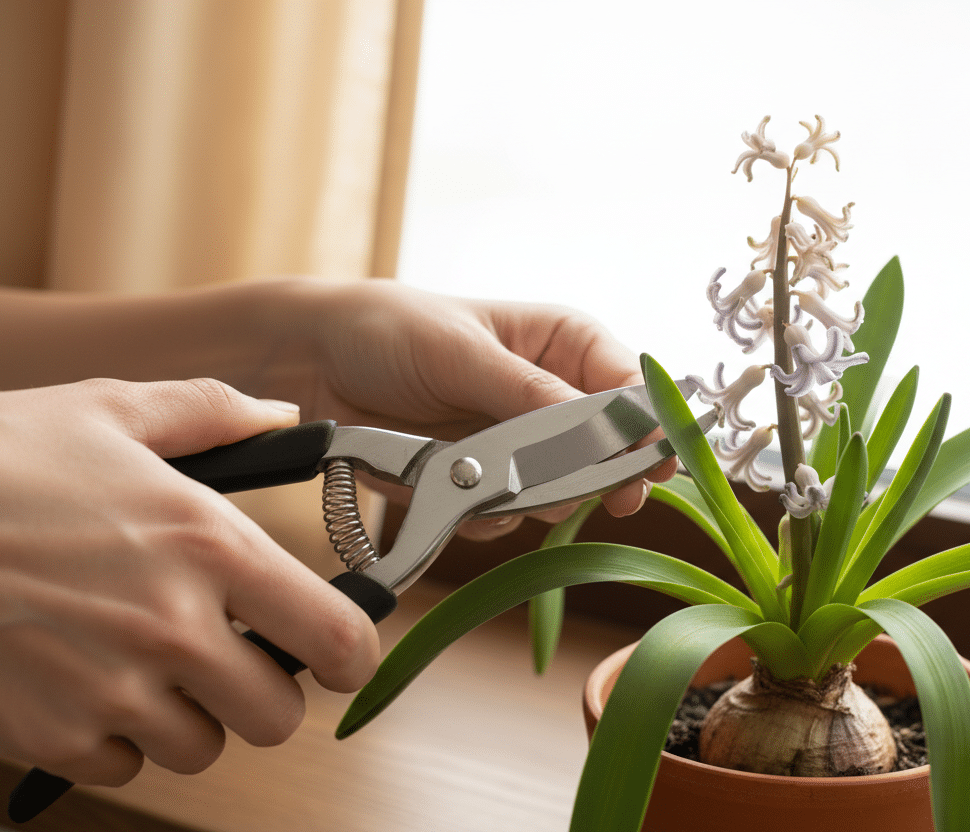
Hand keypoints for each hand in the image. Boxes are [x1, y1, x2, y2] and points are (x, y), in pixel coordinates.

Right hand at [0, 379, 378, 784]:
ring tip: (145, 663)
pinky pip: (122, 766)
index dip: (350, 655)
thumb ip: (213, 414)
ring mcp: (111, 691)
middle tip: (227, 656)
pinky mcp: (50, 735)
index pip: (335, 639)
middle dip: (262, 691)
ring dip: (189, 717)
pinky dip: (115, 738)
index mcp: (209, 546)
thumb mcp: (109, 409)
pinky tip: (85, 682)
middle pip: (277, 717)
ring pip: (202, 749)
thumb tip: (282, 420)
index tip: (337, 653)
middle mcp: (174, 628)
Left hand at [288, 280, 675, 535]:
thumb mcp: (461, 351)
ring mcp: (520, 447)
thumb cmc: (391, 330)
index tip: (654, 461)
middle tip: (600, 496)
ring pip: (563, 496)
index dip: (649, 427)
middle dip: (596, 477)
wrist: (315, 365)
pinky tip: (452, 493)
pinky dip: (486, 517)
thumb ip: (529, 393)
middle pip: (611, 454)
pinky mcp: (484, 485)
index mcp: (565, 344)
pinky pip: (510, 520)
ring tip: (486, 478)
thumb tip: (592, 424)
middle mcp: (554, 398)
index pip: (631, 389)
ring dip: (532, 500)